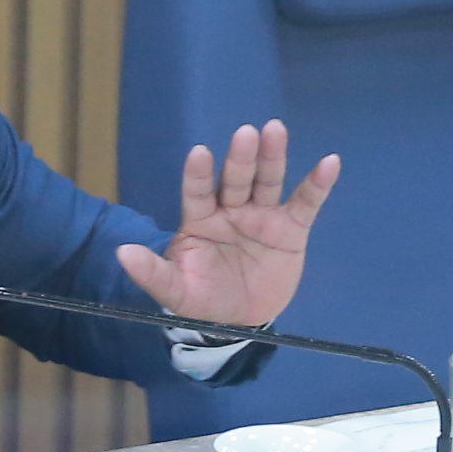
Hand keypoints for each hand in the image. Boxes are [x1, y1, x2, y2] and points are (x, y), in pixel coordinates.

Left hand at [115, 121, 339, 329]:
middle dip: (240, 158)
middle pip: (236, 179)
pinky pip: (305, 203)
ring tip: (275, 130)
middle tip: (245, 133)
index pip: (197, 192)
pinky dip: (318, 184)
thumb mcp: (175, 291)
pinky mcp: (291, 229)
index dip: (198, 174)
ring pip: (267, 181)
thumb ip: (152, 273)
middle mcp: (230, 210)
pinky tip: (330, 163)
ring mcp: (262, 216)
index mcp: (200, 220)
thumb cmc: (202, 298)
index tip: (199, 153)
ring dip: (272, 157)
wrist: (239, 321)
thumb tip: (122, 253)